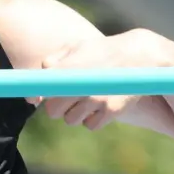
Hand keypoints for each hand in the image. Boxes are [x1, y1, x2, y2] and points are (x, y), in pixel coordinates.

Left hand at [28, 38, 156, 130]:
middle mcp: (80, 85)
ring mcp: (96, 99)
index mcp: (68, 67)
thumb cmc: (101, 51)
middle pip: (53, 111)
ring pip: (70, 120)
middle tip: (69, 95)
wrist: (140, 56)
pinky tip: (100, 105)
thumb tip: (33, 97)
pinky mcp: (112, 111)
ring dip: (75, 113)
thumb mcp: (75, 47)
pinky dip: (92, 119)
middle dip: (57, 105)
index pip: (41, 90)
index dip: (39, 96)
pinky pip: (90, 125)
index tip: (40, 97)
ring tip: (87, 97)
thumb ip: (50, 64)